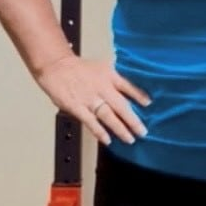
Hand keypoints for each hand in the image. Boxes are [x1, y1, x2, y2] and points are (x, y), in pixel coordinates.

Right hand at [35, 53, 150, 146]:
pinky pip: (91, 122)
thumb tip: (128, 93)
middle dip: (133, 120)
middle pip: (121, 105)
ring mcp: (90, 98)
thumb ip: (114, 80)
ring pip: (108, 116)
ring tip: (130, 138)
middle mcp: (102, 87)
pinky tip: (108, 140)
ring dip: (120, 128)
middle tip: (142, 131)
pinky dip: (100, 131)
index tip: (148, 104)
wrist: (56, 65)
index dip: (139, 96)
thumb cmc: (78, 68)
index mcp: (109, 75)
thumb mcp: (101, 68)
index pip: (128, 86)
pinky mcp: (77, 107)